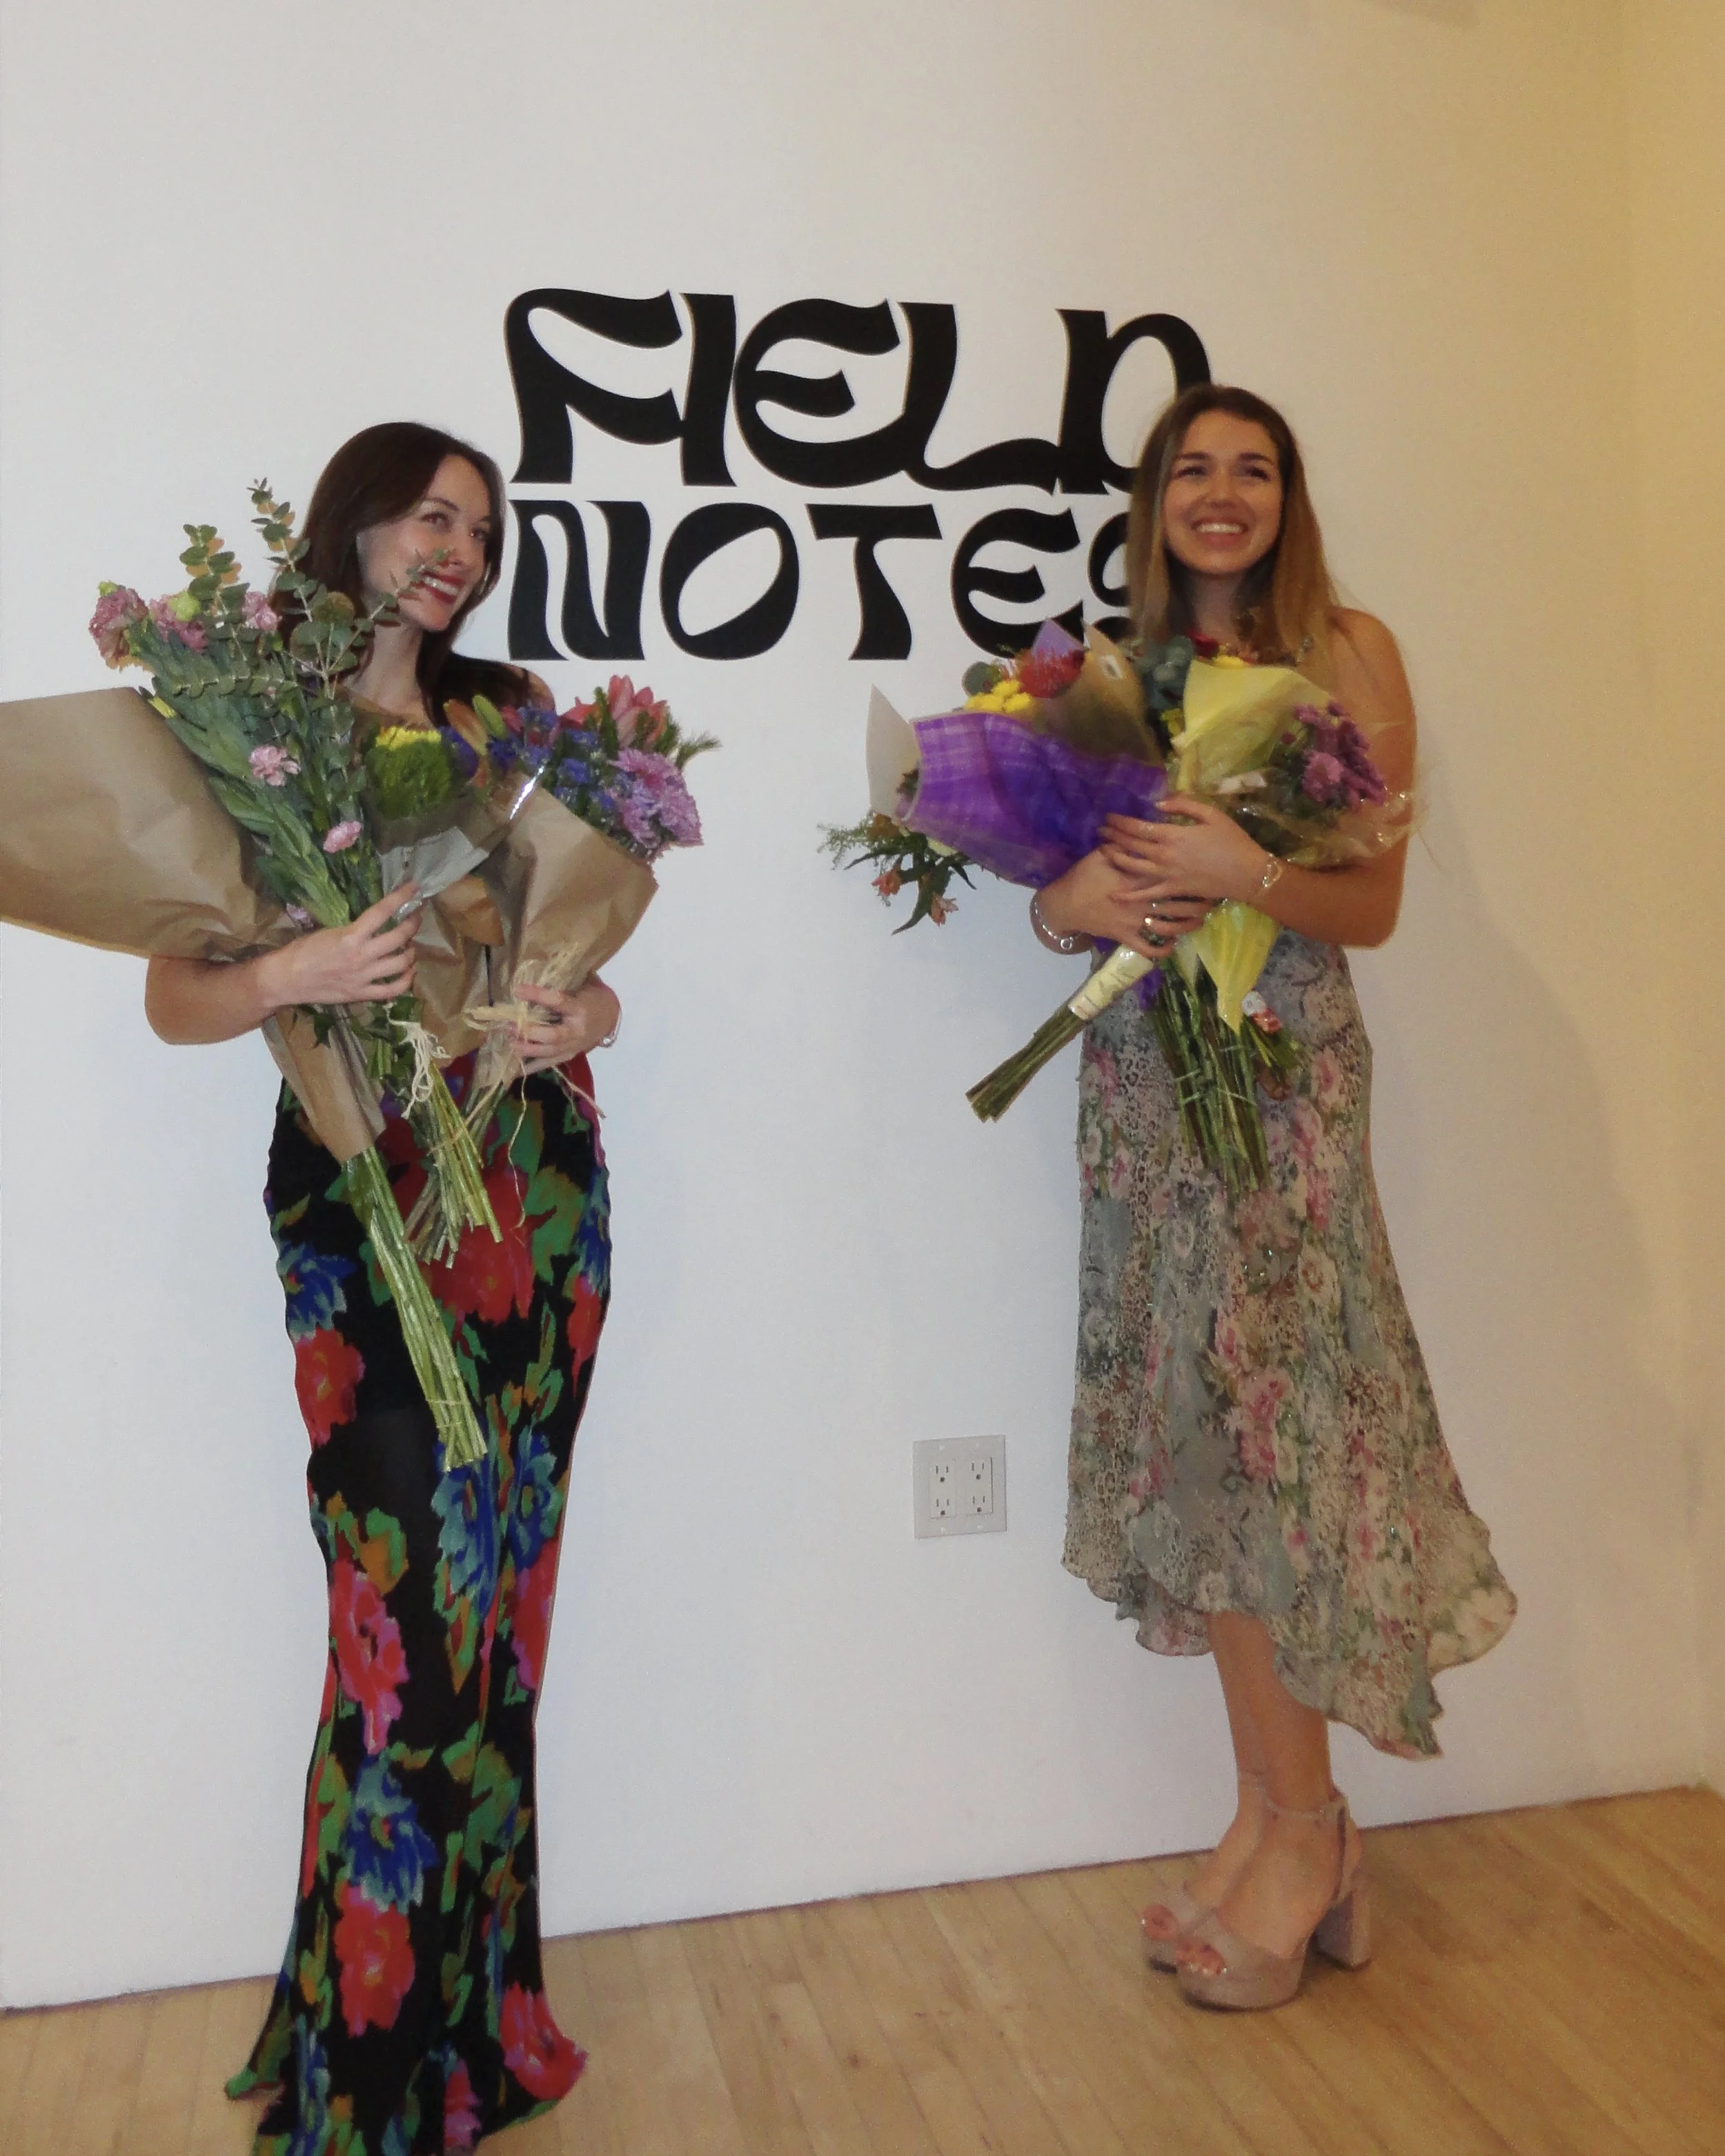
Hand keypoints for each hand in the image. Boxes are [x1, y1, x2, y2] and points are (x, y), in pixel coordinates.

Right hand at [257, 884, 420, 1008]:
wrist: (286, 979)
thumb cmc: (301, 951)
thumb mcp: (327, 931)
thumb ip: (353, 929)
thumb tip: (374, 921)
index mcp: (351, 936)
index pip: (382, 911)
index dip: (401, 897)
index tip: (414, 887)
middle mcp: (362, 956)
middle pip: (400, 937)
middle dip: (413, 924)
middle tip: (415, 917)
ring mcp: (364, 977)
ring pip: (402, 963)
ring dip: (411, 952)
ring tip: (410, 945)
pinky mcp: (362, 994)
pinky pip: (393, 990)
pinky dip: (406, 980)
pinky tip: (409, 971)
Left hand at [511, 978, 620, 1075]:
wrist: (609, 1017)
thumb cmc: (592, 996)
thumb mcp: (583, 984)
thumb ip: (563, 981)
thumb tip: (534, 971)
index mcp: (580, 1008)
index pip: (558, 1001)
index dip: (537, 995)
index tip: (517, 990)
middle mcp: (577, 1031)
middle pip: (552, 1035)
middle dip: (529, 1031)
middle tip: (510, 1024)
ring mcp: (574, 1046)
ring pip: (548, 1052)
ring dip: (526, 1048)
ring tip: (510, 1041)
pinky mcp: (570, 1055)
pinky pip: (550, 1063)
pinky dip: (533, 1066)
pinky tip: (516, 1067)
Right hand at [1037, 850, 1209, 960]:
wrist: (1065, 904)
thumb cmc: (1083, 876)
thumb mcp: (1102, 854)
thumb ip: (1124, 845)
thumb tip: (1140, 831)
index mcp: (1138, 878)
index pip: (1172, 875)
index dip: (1191, 873)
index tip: (1206, 870)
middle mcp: (1141, 901)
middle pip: (1178, 903)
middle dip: (1198, 902)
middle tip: (1212, 898)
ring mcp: (1135, 922)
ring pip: (1170, 926)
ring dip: (1188, 925)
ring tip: (1200, 919)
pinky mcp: (1126, 937)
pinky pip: (1149, 948)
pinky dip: (1163, 950)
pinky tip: (1173, 944)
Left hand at [1101, 798, 1268, 905]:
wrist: (1246, 873)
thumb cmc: (1232, 840)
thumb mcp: (1211, 814)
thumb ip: (1184, 805)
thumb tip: (1158, 803)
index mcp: (1173, 835)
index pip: (1138, 827)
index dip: (1120, 822)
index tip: (1109, 817)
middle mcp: (1165, 855)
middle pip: (1131, 845)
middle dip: (1113, 836)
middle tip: (1100, 830)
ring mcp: (1167, 875)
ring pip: (1133, 867)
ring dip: (1115, 858)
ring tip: (1103, 851)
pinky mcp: (1173, 890)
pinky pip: (1146, 894)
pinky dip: (1129, 896)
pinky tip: (1114, 895)